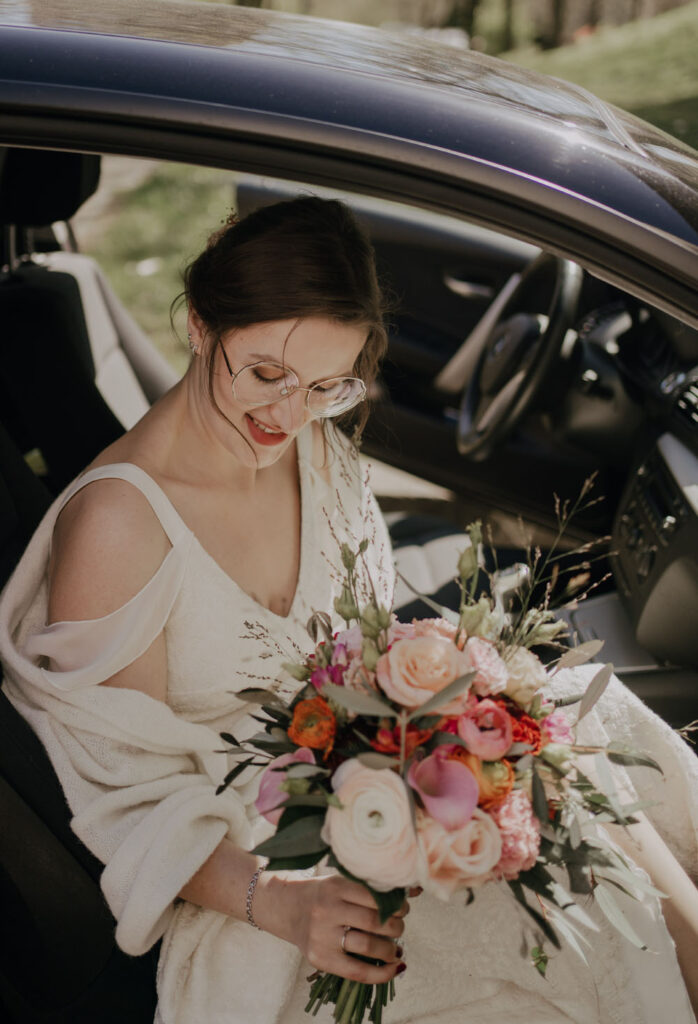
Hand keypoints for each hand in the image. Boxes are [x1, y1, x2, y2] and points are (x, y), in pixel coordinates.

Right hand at [255, 872, 407, 983]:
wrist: (285, 908)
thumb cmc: (321, 894)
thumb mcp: (341, 882)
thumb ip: (371, 888)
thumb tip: (414, 890)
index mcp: (335, 886)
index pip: (376, 896)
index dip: (397, 904)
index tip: (404, 907)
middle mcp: (327, 910)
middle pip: (376, 921)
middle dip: (397, 926)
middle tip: (400, 926)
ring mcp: (322, 936)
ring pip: (369, 946)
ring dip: (392, 949)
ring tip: (396, 947)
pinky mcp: (320, 959)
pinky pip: (358, 972)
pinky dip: (382, 974)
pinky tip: (395, 968)